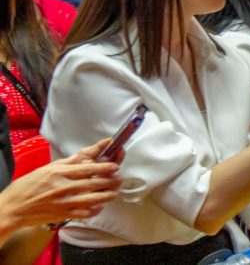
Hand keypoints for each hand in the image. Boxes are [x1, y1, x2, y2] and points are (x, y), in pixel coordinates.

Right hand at [0, 139, 120, 229]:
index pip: (89, 168)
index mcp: (61, 172)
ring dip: (107, 195)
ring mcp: (64, 202)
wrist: (13, 208)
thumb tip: (90, 153)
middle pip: (94, 183)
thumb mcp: (49, 168)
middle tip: (118, 179)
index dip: (105, 166)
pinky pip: (85, 213)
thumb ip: (71, 161)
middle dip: (111, 181)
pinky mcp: (63, 214)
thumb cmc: (29, 185)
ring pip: (93, 199)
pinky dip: (95, 210)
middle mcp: (64, 187)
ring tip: (114, 192)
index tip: (115, 166)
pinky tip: (99, 206)